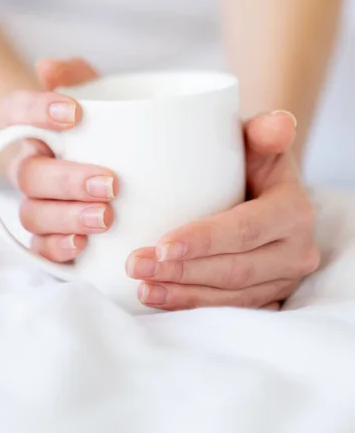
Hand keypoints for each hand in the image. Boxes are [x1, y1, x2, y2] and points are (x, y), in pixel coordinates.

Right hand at [2, 58, 118, 262]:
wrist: (111, 165)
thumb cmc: (102, 130)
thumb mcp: (99, 97)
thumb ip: (78, 75)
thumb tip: (48, 66)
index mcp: (35, 130)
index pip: (16, 112)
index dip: (36, 111)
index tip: (74, 112)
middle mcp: (30, 168)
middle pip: (29, 174)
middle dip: (67, 179)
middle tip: (111, 182)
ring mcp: (38, 204)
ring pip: (33, 213)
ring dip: (68, 216)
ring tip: (107, 216)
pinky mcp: (49, 238)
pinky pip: (40, 248)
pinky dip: (58, 247)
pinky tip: (84, 246)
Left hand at [126, 111, 319, 310]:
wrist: (260, 187)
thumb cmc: (250, 159)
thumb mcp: (256, 140)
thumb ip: (264, 130)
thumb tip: (280, 123)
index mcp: (293, 211)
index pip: (246, 230)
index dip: (205, 240)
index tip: (162, 244)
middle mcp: (296, 251)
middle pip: (235, 270)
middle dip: (183, 272)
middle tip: (137, 265)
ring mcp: (283, 279)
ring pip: (231, 297)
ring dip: (183, 295)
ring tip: (141, 286)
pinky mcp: (267, 297)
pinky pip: (230, 310)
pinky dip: (192, 306)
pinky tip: (159, 299)